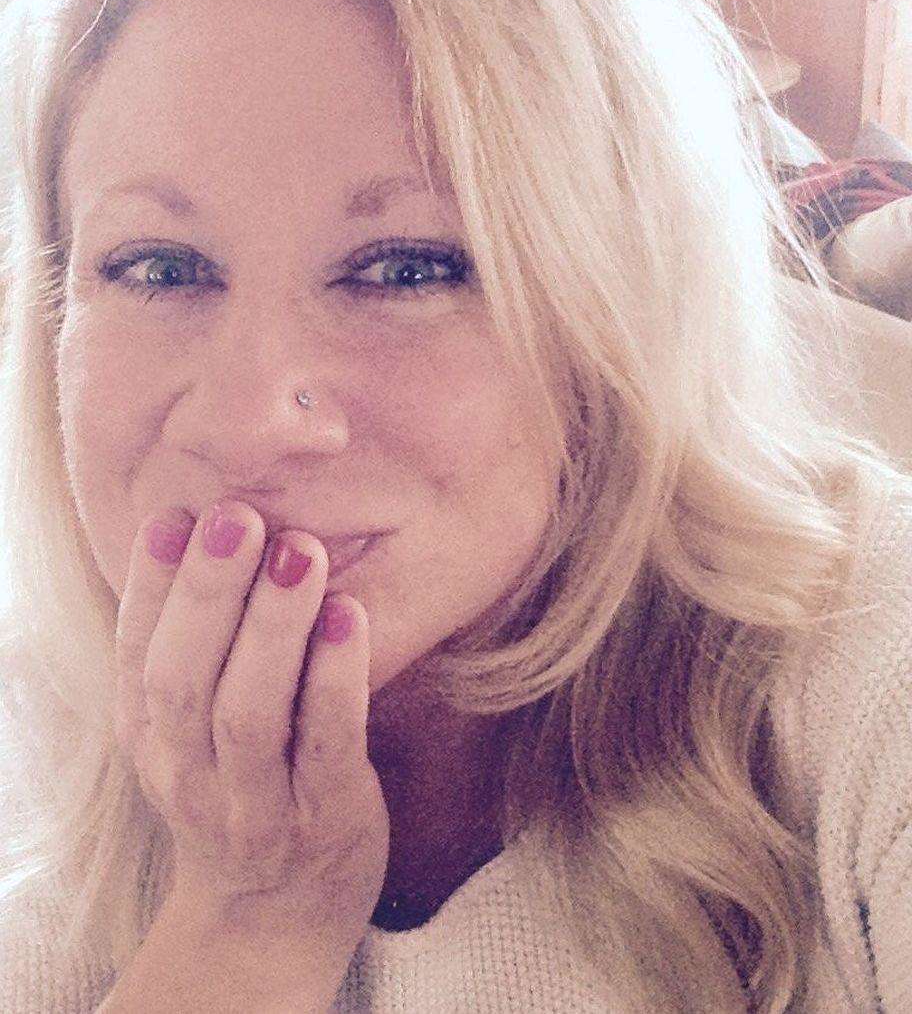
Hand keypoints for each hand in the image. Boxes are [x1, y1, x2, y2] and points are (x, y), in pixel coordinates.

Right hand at [113, 500, 389, 992]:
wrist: (277, 913)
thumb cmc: (243, 787)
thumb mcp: (193, 730)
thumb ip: (197, 649)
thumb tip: (204, 534)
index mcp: (151, 741)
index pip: (138, 656)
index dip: (152, 585)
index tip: (176, 513)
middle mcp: (189, 775)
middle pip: (183, 680)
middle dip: (207, 593)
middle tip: (237, 518)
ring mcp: (255, 805)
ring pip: (247, 712)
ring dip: (271, 626)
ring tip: (299, 552)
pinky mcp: (324, 817)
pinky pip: (326, 744)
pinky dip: (335, 678)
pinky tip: (349, 616)